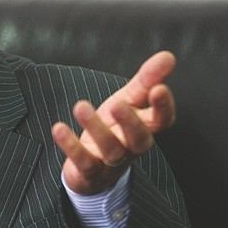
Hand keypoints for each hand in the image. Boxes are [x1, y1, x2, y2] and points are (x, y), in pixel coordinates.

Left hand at [51, 51, 176, 194]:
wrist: (93, 169)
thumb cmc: (115, 127)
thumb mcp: (129, 100)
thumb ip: (147, 80)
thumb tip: (168, 56)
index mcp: (144, 127)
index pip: (162, 120)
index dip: (163, 107)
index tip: (158, 88)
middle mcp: (131, 147)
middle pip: (139, 139)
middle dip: (130, 122)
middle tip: (118, 104)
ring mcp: (111, 162)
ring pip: (110, 150)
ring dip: (96, 129)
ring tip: (81, 106)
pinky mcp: (89, 172)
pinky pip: (83, 162)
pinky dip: (71, 146)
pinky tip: (59, 128)